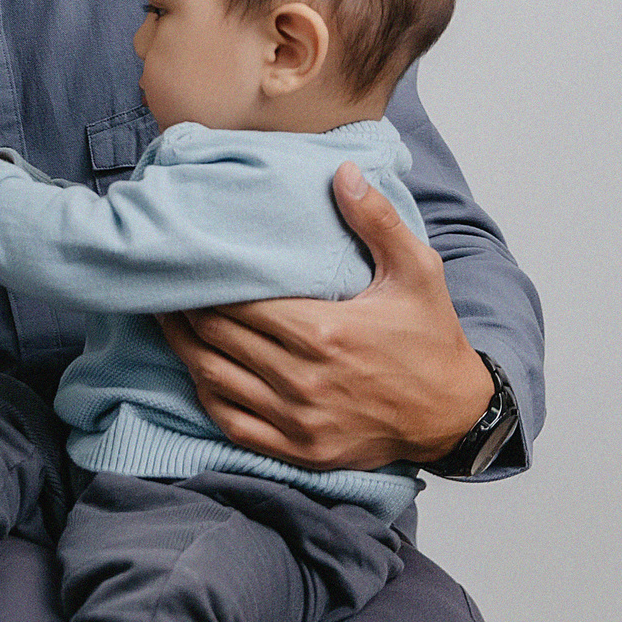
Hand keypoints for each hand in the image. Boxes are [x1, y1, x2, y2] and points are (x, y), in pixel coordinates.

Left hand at [157, 162, 490, 471]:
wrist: (454, 414)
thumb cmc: (431, 338)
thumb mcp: (417, 271)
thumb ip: (377, 220)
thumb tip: (342, 172)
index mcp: (326, 332)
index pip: (239, 301)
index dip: (207, 281)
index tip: (188, 262)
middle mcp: (305, 378)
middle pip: (217, 335)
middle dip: (186, 307)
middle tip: (168, 285)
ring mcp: (299, 419)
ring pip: (214, 378)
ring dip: (184, 346)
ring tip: (167, 319)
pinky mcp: (299, 449)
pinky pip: (232, 422)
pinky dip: (206, 394)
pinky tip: (196, 369)